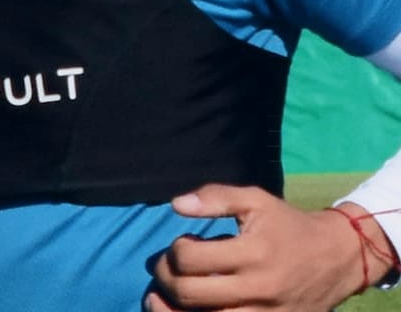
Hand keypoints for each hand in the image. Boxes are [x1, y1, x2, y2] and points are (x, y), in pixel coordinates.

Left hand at [145, 184, 393, 310]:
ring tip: (161, 297)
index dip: (174, 250)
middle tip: (164, 269)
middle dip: (165, 279)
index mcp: (253, 253)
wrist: (338, 258)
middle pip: (189, 294)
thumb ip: (216, 197)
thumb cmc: (288, 226)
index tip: (183, 244)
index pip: (190, 258)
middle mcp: (258, 288)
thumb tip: (176, 205)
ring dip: (171, 310)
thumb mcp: (256, 200)